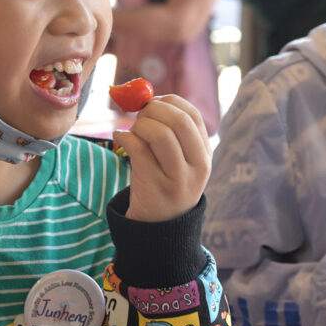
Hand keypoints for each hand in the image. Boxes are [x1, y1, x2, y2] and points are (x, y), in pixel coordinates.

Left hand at [114, 94, 211, 222]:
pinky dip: (125, 137)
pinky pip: (139, 151)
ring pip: (161, 135)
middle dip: (154, 110)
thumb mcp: (180, 161)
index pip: (193, 116)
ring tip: (132, 131)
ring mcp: (178, 179)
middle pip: (179, 122)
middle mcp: (197, 167)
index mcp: (205, 155)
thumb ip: (171, 132)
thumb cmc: (165, 183)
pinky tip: (120, 138)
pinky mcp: (155, 187)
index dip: (171, 102)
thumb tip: (146, 99)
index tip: (154, 102)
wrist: (159, 226)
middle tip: (139, 115)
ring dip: (141, 125)